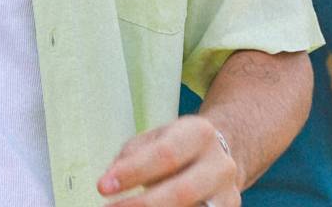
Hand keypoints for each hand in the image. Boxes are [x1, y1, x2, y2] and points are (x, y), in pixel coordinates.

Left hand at [97, 116, 239, 205]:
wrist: (219, 155)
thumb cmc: (177, 145)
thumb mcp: (155, 137)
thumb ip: (132, 154)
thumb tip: (111, 180)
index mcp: (199, 133)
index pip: (164, 154)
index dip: (132, 172)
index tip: (102, 186)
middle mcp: (220, 164)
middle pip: (182, 191)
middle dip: (143, 204)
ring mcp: (229, 194)